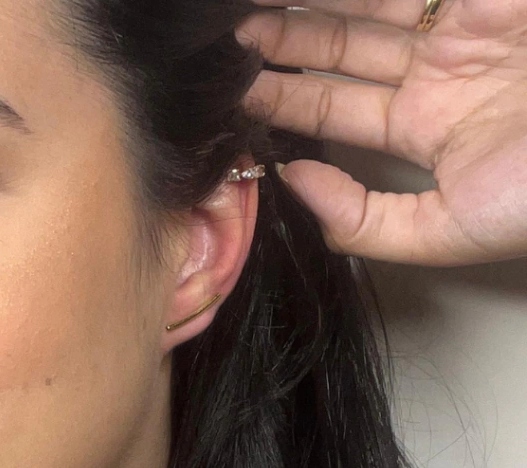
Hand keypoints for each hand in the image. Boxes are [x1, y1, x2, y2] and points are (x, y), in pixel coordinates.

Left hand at [236, 0, 526, 265]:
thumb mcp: (443, 230)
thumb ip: (363, 220)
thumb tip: (294, 185)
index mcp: (423, 128)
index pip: (333, 108)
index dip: (280, 99)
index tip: (230, 94)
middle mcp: (435, 71)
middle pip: (338, 48)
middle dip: (280, 40)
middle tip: (222, 39)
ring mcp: (460, 23)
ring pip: (363, 3)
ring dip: (306, 3)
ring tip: (245, 7)